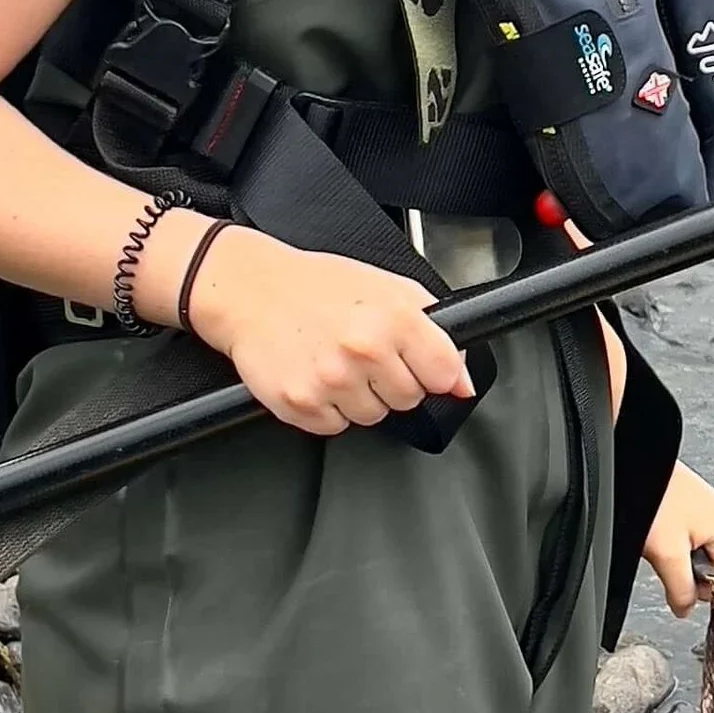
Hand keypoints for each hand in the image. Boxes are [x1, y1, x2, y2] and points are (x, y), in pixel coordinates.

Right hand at [180, 227, 471, 436]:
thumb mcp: (386, 288)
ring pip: (373, 417)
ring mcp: (332, 381)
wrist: (250, 290)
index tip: (415, 360)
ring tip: (334, 360)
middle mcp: (364, 350)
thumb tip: (463, 381)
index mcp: (394, 317)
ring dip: (358, 396)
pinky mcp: (301, 404)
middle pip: (409, 399)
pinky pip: (335, 427)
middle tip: (362, 353)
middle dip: (391, 380)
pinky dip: (327, 408)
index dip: (432, 369)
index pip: (444, 373)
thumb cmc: (317, 286)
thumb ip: (434, 330)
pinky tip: (314, 374)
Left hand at [642, 461, 713, 614]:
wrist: (635, 462)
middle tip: (667, 543)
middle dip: (684, 566)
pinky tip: (664, 525)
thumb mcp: (668, 555)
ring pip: (697, 559)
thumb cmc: (655, 497)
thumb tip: (685, 612)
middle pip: (710, 572)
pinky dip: (674, 541)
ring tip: (664, 530)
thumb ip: (681, 591)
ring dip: (677, 553)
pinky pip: (690, 543)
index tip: (674, 564)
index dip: (692, 584)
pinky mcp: (701, 512)